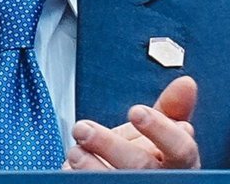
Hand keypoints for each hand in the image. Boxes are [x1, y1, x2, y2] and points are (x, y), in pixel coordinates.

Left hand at [68, 76, 199, 169]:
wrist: (129, 181)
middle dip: (109, 145)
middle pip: (141, 165)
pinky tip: (71, 168)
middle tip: (83, 129)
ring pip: (117, 181)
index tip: (136, 111)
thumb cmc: (147, 157)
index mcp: (179, 163)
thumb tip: (186, 82)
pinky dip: (79, 177)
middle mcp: (162, 180)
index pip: (181, 149)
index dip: (161, 130)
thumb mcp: (161, 133)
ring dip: (90, 165)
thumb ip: (171, 109)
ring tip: (75, 152)